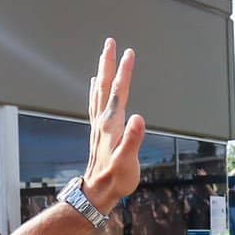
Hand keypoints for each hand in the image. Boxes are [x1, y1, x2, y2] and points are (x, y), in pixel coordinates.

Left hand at [82, 39, 144, 210]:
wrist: (97, 192)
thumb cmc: (115, 178)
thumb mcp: (128, 162)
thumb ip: (133, 140)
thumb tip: (138, 118)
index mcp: (112, 124)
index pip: (119, 92)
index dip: (125, 72)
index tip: (129, 52)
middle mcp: (103, 120)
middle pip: (106, 85)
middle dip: (109, 62)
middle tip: (110, 42)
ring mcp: (99, 125)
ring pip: (100, 91)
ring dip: (103, 71)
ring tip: (104, 56)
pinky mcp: (99, 131)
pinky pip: (96, 103)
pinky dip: (96, 89)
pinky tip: (96, 83)